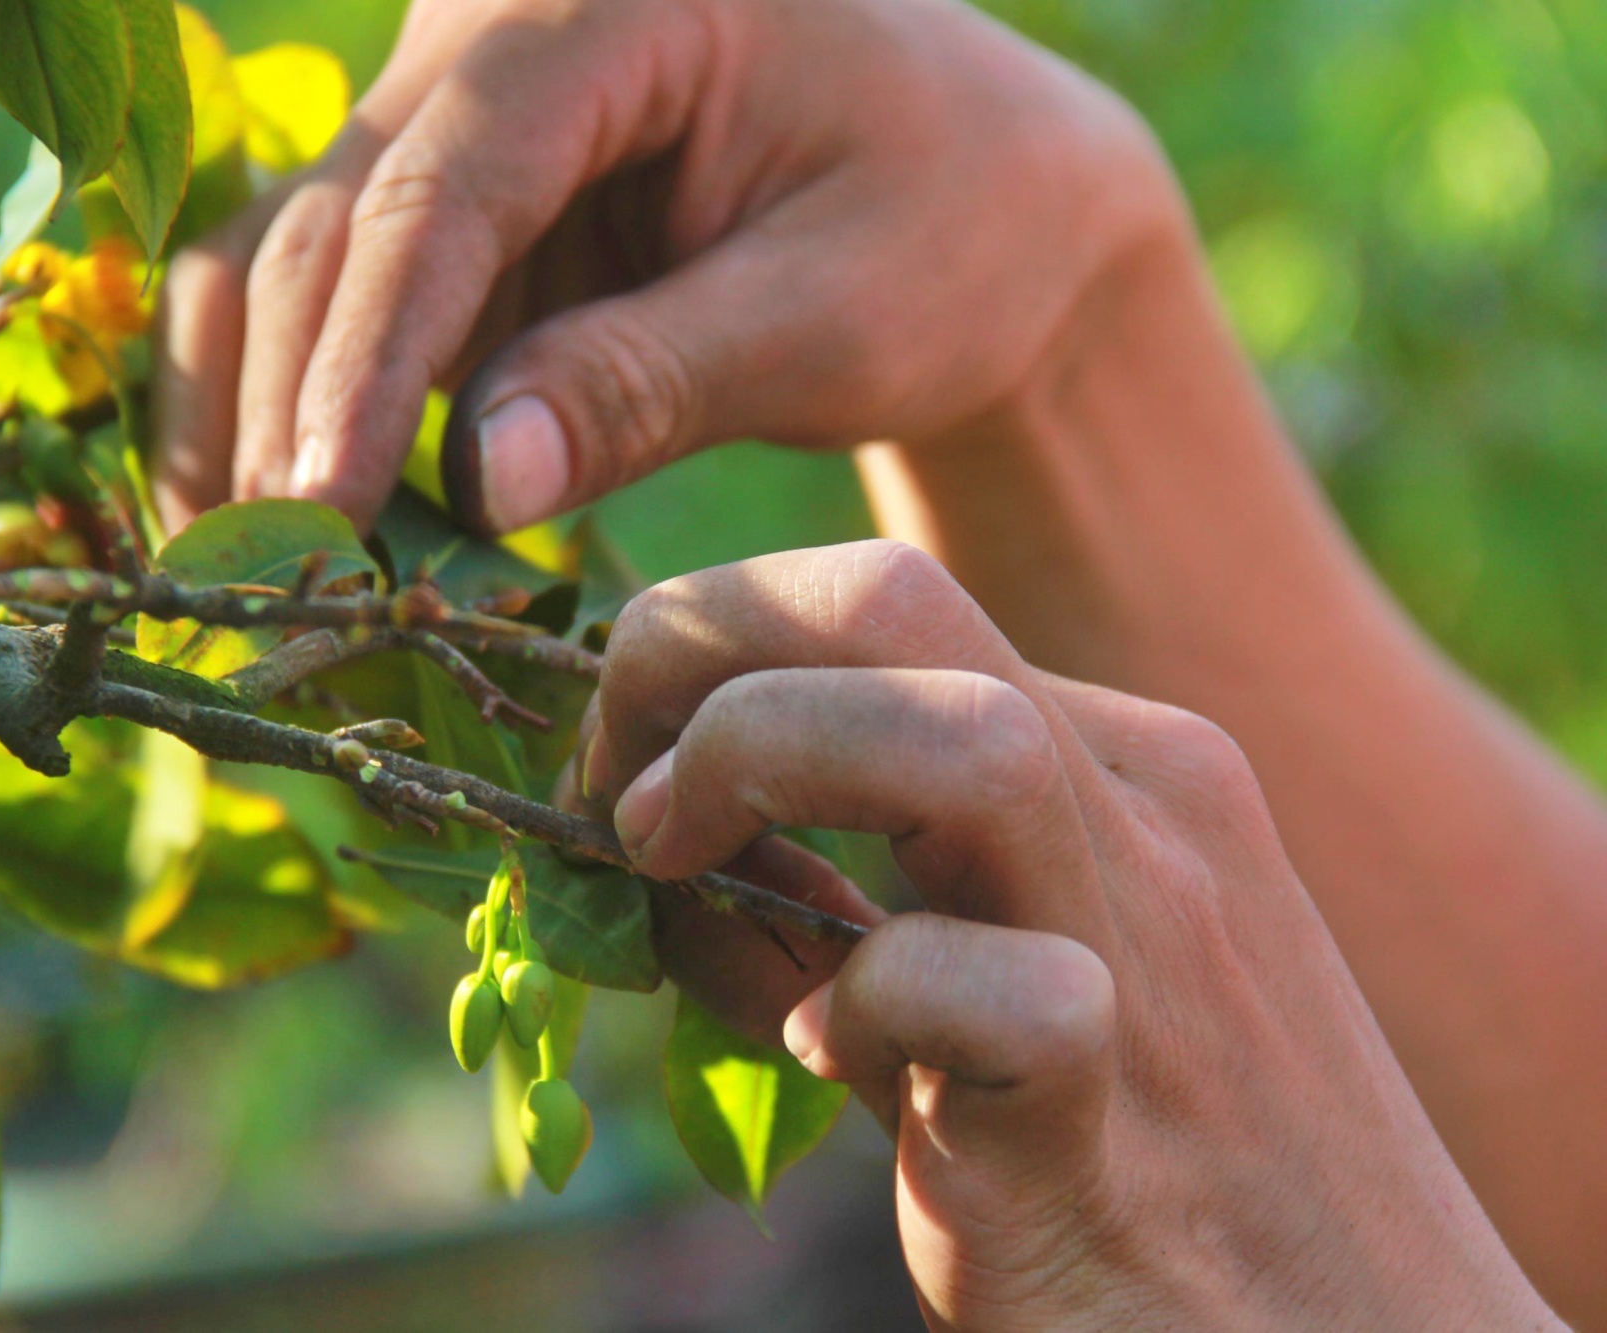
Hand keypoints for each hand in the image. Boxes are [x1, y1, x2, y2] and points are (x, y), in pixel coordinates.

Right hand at [152, 0, 1182, 532]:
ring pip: (291, 258)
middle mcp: (495, 23)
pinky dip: (301, 404)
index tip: (319, 518)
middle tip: (264, 590)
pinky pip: (335, 294)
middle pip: (331, 222)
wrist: (991, 191)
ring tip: (253, 578)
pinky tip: (289, 523)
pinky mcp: (454, 197)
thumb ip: (651, 384)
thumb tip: (474, 488)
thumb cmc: (954, 228)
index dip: (363, 366)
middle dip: (287, 410)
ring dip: (256, 415)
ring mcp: (459, 105)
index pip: (440, 192)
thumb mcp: (832, 312)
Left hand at [566, 540, 1557, 1329]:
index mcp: (1112, 764)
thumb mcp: (997, 971)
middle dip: (694, 644)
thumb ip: (851, 901)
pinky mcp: (1111, 1116)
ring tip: (669, 861)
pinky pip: (990, 994)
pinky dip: (858, 1008)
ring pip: (961, 740)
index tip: (617, 768)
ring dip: (752, 761)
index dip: (704, 652)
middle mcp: (1143, 813)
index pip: (876, 603)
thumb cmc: (1149, 1163)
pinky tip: (833, 1063)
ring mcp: (1148, 948)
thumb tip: (659, 842)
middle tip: (614, 789)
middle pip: (888, 599)